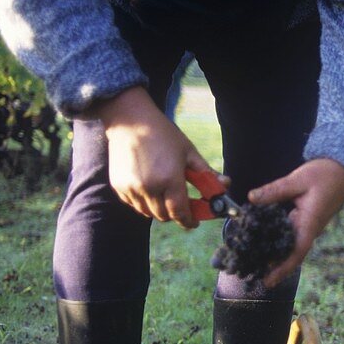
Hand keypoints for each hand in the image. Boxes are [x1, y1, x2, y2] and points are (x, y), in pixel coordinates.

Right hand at [97, 87, 214, 228]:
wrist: (130, 121)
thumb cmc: (163, 134)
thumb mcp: (189, 152)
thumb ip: (206, 173)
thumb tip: (225, 185)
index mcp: (169, 179)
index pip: (180, 213)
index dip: (189, 221)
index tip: (194, 222)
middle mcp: (148, 187)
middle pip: (164, 216)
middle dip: (175, 214)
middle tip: (182, 205)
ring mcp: (131, 188)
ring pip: (148, 213)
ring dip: (159, 209)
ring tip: (165, 194)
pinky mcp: (119, 186)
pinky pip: (134, 205)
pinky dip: (144, 203)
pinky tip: (149, 188)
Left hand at [248, 159, 343, 286]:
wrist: (342, 171)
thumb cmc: (325, 175)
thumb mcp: (298, 179)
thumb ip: (275, 190)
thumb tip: (252, 198)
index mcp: (310, 222)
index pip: (297, 252)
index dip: (283, 268)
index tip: (269, 281)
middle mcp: (309, 229)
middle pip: (291, 253)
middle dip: (273, 266)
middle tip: (250, 273)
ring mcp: (307, 226)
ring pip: (289, 245)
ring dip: (273, 255)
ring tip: (251, 261)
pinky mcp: (304, 221)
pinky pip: (290, 235)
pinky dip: (275, 240)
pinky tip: (260, 240)